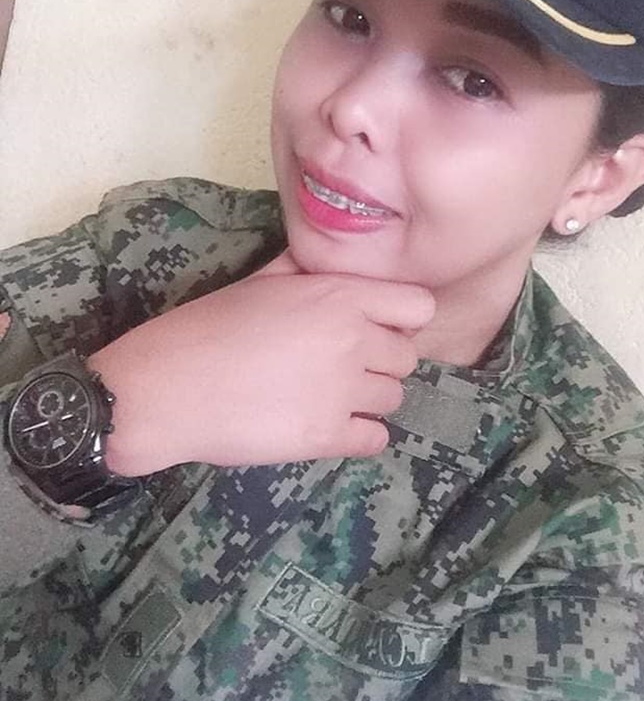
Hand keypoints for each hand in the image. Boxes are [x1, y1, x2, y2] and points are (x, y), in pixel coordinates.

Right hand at [88, 251, 433, 476]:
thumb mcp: (260, 281)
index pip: (419, 307)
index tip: (376, 328)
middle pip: (407, 357)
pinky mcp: (326, 436)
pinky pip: (376, 439)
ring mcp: (342, 391)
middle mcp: (352, 340)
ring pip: (394, 399)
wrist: (168, 387)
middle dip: (381, 362)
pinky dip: (359, 435)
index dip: (401, 320)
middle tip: (343, 367)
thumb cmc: (207, 327)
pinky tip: (328, 425)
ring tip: (329, 397)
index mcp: (340, 296)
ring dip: (369, 399)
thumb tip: (328, 261)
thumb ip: (306, 270)